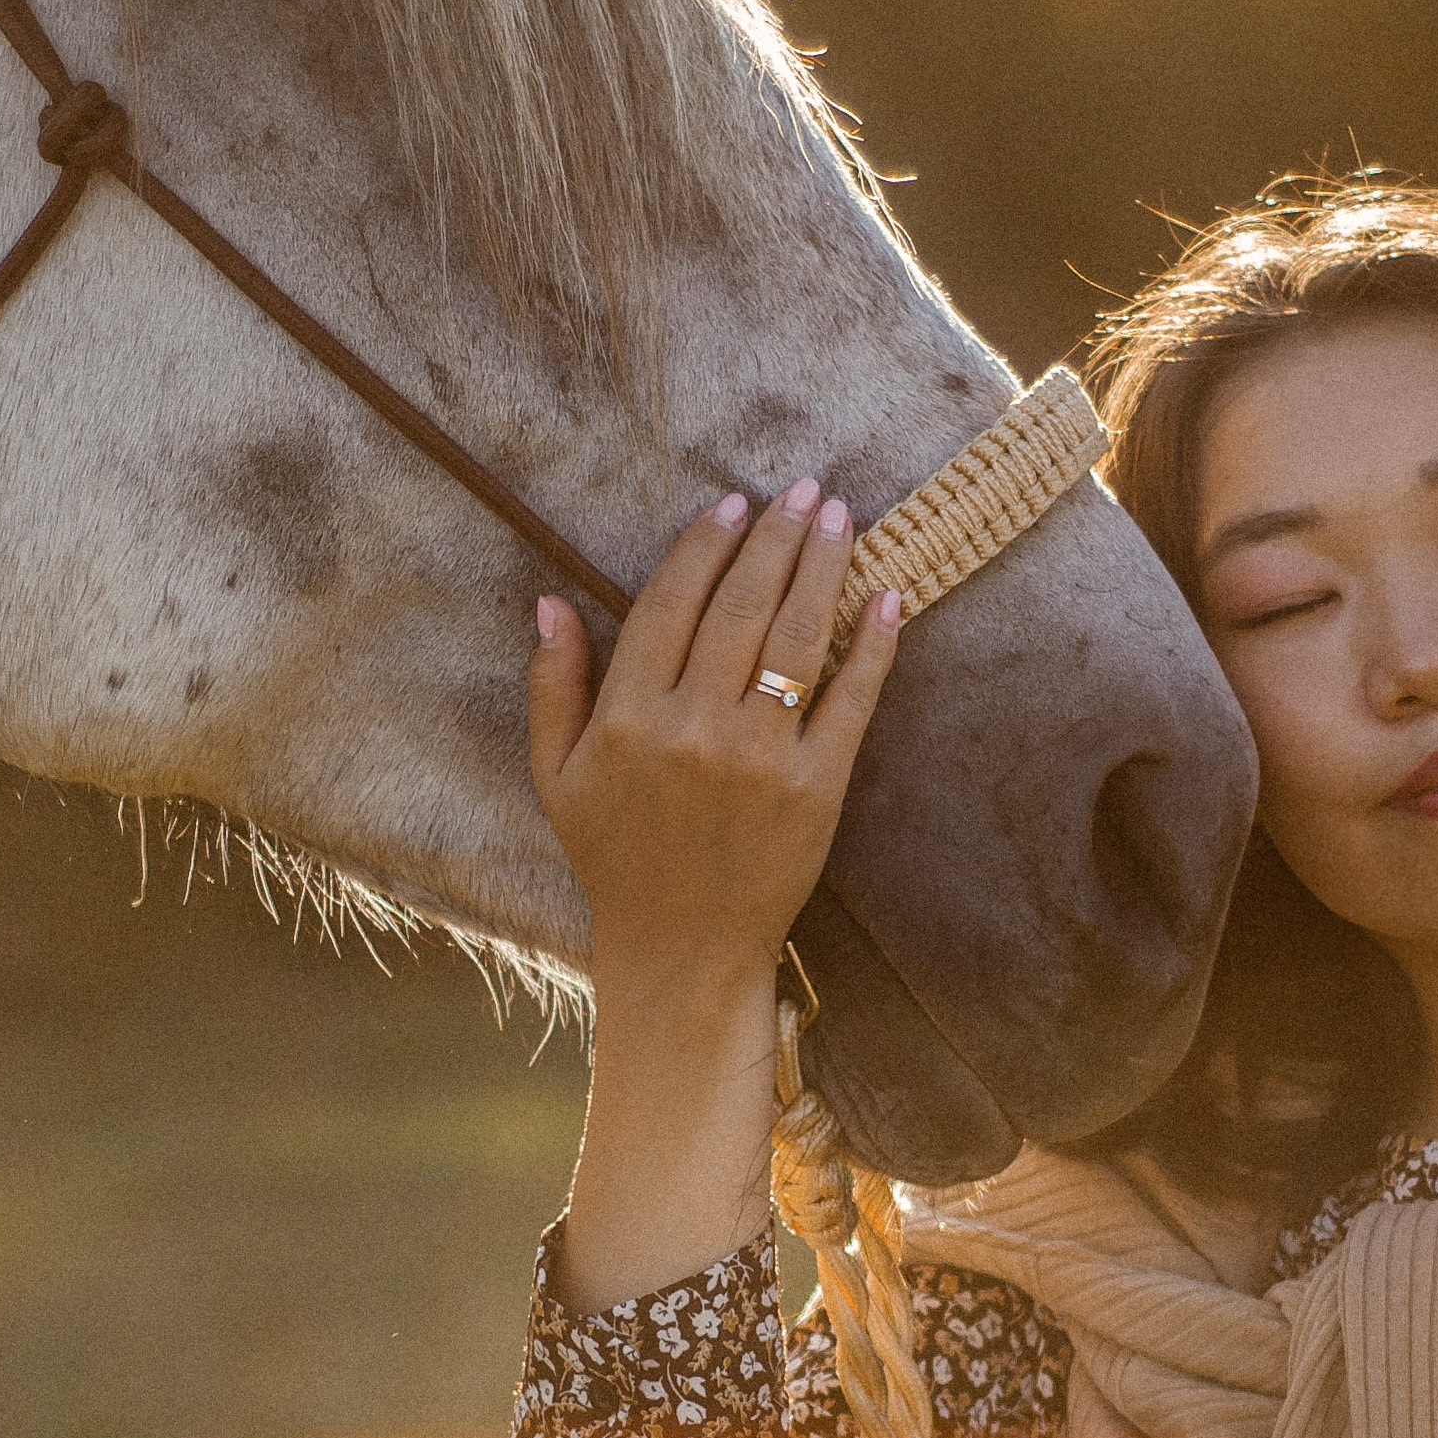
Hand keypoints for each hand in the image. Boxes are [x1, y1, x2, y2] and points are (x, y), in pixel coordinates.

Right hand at [530, 479, 899, 1006]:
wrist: (683, 949)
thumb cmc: (617, 858)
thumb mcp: (557, 777)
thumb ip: (552, 686)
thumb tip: (549, 601)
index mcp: (627, 720)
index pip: (669, 605)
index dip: (702, 547)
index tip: (731, 503)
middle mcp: (693, 730)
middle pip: (740, 608)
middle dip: (774, 537)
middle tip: (801, 489)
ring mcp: (760, 759)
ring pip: (796, 639)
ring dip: (823, 568)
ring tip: (840, 517)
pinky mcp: (817, 790)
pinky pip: (850, 701)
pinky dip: (873, 646)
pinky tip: (887, 598)